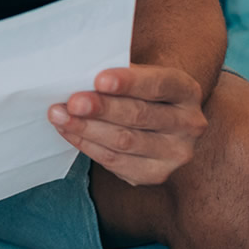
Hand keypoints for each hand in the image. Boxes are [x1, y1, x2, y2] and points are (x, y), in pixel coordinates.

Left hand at [49, 65, 206, 185]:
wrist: (158, 119)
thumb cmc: (141, 91)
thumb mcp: (140, 75)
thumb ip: (117, 74)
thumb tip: (78, 75)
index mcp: (187, 90)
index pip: (158, 84)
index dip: (129, 82)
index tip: (99, 79)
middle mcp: (189, 124)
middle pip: (140, 115)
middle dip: (102, 109)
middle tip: (72, 102)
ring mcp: (175, 153)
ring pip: (125, 142)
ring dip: (87, 129)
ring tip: (59, 116)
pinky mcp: (156, 174)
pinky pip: (115, 161)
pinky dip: (87, 145)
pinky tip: (69, 131)